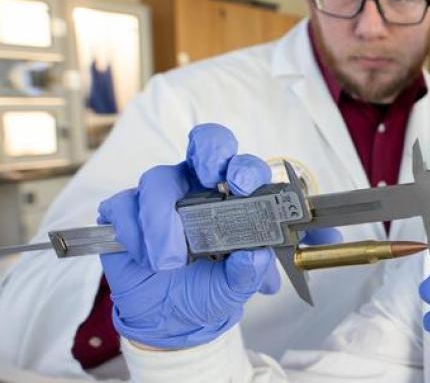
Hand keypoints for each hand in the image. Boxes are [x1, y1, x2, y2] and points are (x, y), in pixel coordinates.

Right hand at [98, 123, 339, 348]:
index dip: (246, 166)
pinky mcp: (125, 212)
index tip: (246, 184)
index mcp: (234, 196)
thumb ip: (256, 271)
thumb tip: (272, 256)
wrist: (172, 320)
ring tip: (172, 262)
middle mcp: (199, 185)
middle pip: (205, 143)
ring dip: (164, 222)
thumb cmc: (212, 288)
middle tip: (215, 177)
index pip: (242, 163)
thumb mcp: (239, 287)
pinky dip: (135, 234)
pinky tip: (147, 258)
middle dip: (211, 152)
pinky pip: (123, 207)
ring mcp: (160, 195)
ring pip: (158, 180)